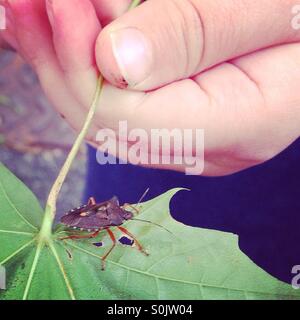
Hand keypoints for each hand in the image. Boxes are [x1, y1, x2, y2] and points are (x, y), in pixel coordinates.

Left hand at [2, 0, 299, 175]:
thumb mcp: (266, 7)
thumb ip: (197, 34)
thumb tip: (114, 63)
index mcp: (239, 125)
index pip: (132, 120)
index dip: (82, 66)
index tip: (57, 1)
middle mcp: (208, 146)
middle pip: (111, 124)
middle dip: (61, 62)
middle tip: (27, 2)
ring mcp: (192, 138)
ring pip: (109, 116)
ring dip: (68, 62)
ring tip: (36, 10)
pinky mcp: (182, 120)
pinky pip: (124, 105)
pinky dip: (91, 67)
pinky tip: (75, 30)